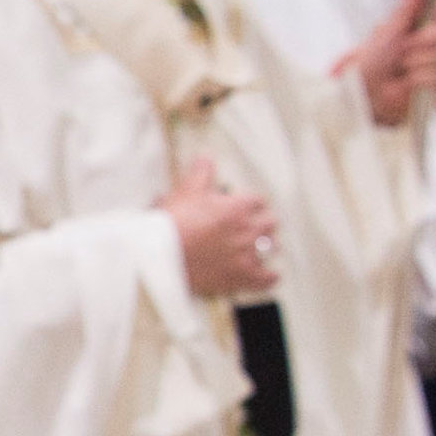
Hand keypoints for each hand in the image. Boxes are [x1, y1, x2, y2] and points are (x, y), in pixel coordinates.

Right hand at [160, 157, 277, 298]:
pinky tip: (270, 275)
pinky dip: (269, 276)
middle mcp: (248, 230)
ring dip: (266, 246)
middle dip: (263, 222)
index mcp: (238, 207)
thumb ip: (201, 172)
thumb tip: (206, 157)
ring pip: (272, 248)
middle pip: (271, 223)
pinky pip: (266, 278)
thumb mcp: (186, 190)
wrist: (164, 257)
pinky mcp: (240, 277)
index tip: (245, 205)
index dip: (251, 203)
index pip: (259, 201)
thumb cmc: (174, 222)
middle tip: (253, 225)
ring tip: (259, 247)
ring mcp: (247, 255)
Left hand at [352, 0, 435, 125]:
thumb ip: (409, 7)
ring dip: (417, 62)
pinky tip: (408, 81)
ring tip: (402, 67)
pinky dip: (420, 78)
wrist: (368, 91)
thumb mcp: (390, 30)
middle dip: (425, 39)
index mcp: (435, 20)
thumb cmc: (377, 59)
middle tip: (403, 48)